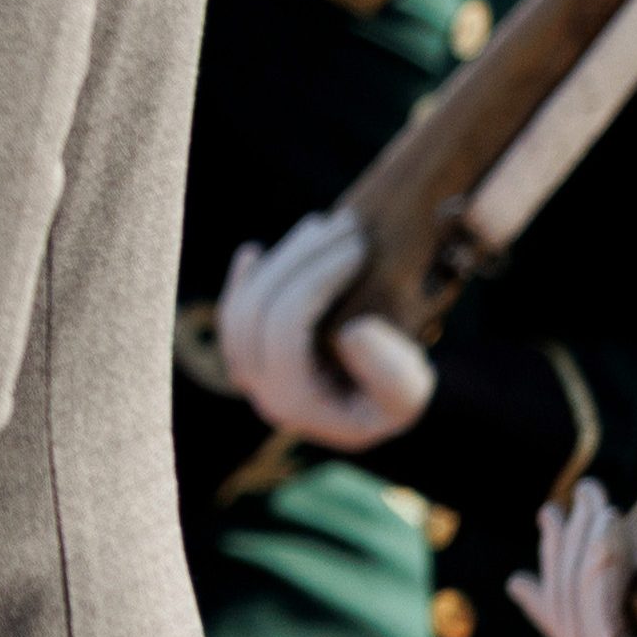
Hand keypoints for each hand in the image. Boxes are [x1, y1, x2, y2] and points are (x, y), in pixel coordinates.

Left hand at [216, 210, 431, 443]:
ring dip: (282, 258)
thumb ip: (389, 372)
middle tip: (348, 226)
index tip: (360, 247)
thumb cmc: (393, 400)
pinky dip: (243, 278)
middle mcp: (256, 386)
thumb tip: (352, 330)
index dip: (318, 278)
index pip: (285, 325)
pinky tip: (254, 250)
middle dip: (302, 258)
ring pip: (243, 302)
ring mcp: (244, 369)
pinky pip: (231, 310)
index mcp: (290, 398)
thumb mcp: (405, 394)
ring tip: (323, 226)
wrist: (373, 411)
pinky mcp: (243, 353)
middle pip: (256, 307)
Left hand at [508, 485, 636, 636]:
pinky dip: (564, 592)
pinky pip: (600, 618)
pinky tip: (528, 580)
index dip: (587, 587)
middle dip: (571, 564)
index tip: (604, 525)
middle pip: (584, 629)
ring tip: (551, 515)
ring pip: (586, 618)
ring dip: (562, 565)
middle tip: (577, 500)